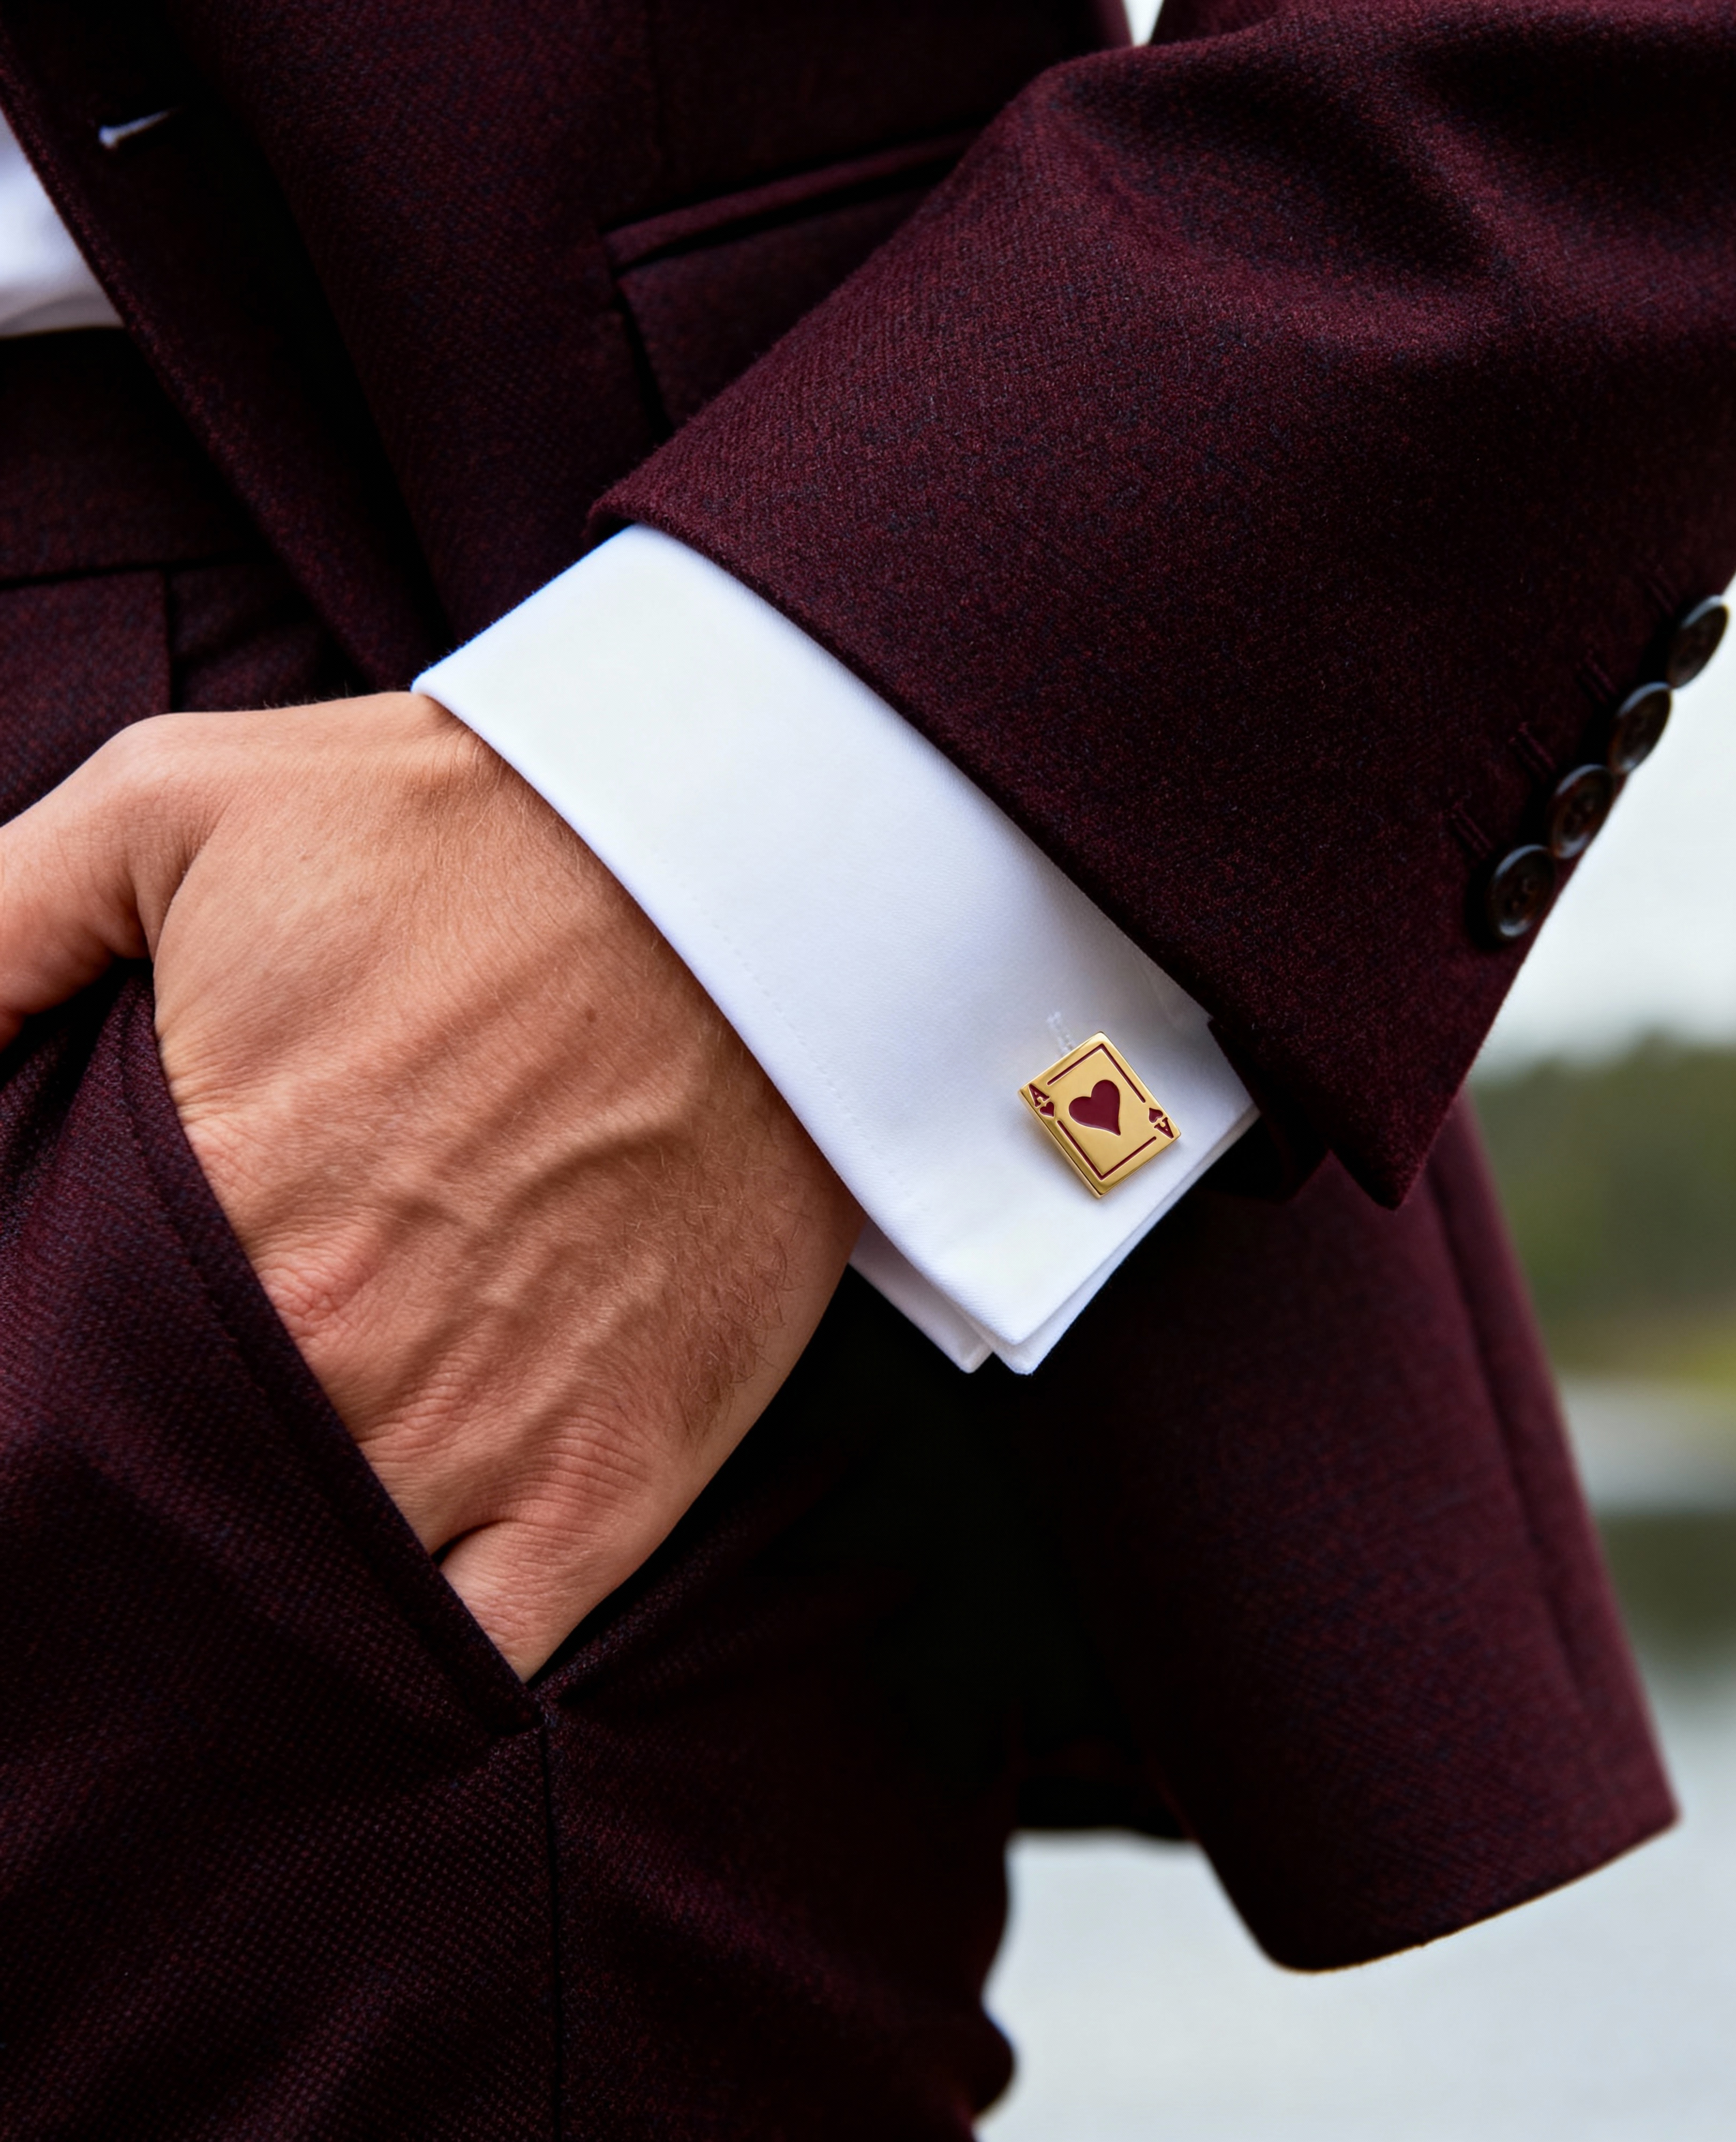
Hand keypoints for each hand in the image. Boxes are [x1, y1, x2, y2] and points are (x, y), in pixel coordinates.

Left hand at [0, 693, 859, 1674]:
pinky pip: (484, 1656)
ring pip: (306, 1612)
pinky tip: (349, 1673)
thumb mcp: (181, 803)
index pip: (35, 1400)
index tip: (16, 1416)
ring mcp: (492, 1435)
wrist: (753, 876)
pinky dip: (405, 1688)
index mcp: (214, 1211)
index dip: (8, 1420)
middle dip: (101, 1523)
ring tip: (199, 1593)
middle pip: (156, 1518)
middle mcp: (342, 1359)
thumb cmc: (474, 833)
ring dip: (241, 1614)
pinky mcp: (621, 1472)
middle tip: (87, 1506)